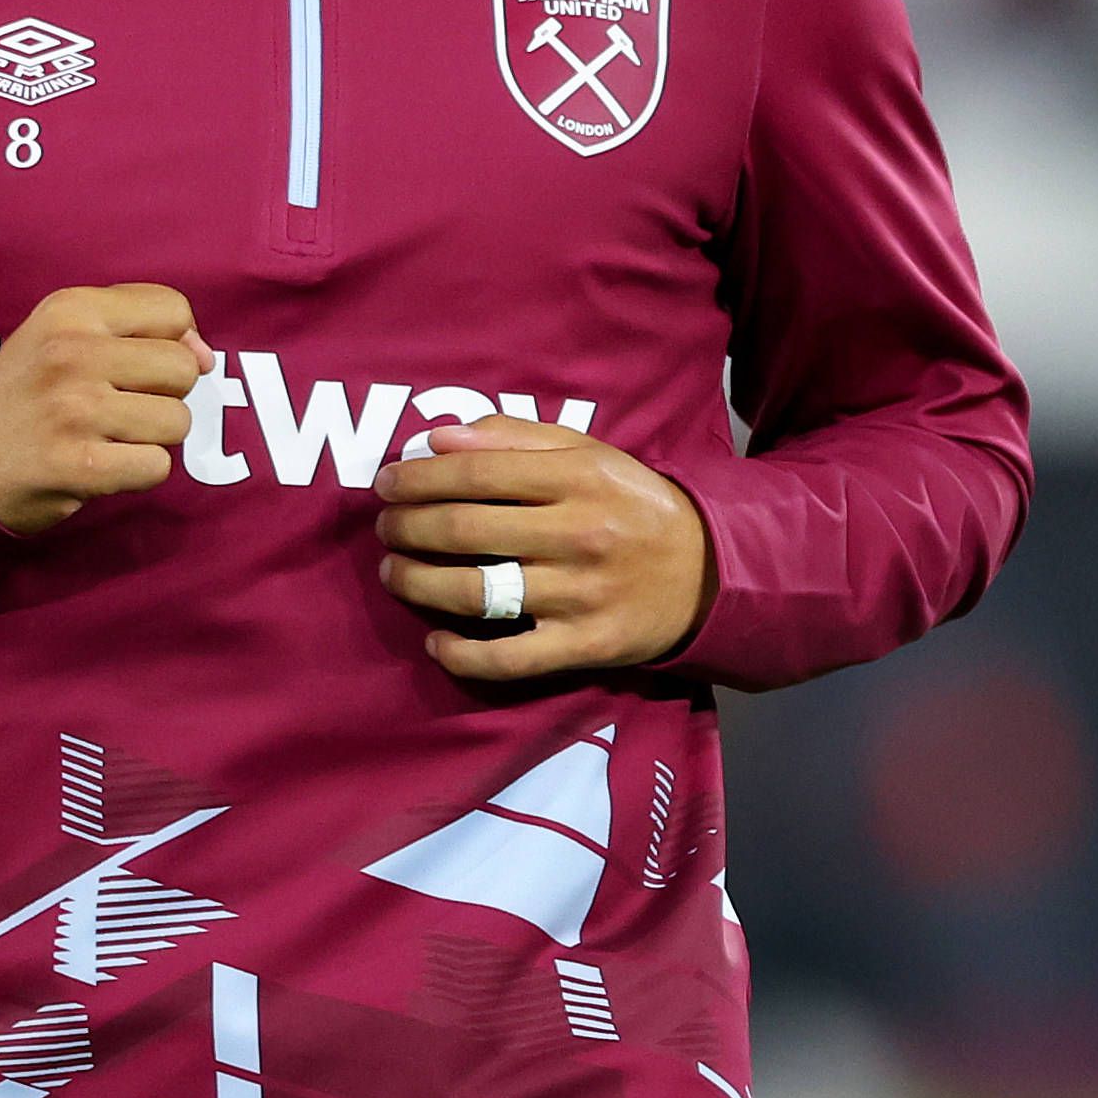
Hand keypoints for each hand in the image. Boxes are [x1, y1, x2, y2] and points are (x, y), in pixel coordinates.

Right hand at [0, 283, 212, 537]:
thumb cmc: (29, 390)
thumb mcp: (66, 331)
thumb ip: (138, 323)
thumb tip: (206, 356)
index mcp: (71, 309)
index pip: (173, 311)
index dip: (171, 342)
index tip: (138, 365)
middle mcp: (72, 353)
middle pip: (183, 369)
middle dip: (162, 394)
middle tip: (118, 406)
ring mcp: (75, 410)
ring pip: (177, 421)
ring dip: (151, 437)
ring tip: (108, 436)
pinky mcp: (79, 465)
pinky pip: (157, 466)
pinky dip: (138, 473)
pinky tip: (103, 464)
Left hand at [372, 415, 712, 681]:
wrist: (711, 573)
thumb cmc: (633, 506)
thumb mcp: (589, 454)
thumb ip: (514, 438)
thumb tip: (439, 438)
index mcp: (578, 477)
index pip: (475, 472)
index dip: (417, 477)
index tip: (387, 482)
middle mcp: (577, 533)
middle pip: (462, 530)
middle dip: (406, 527)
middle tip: (386, 527)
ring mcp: (578, 595)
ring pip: (474, 593)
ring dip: (416, 584)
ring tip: (394, 573)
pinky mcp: (582, 646)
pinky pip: (507, 659)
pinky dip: (460, 654)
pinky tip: (436, 641)